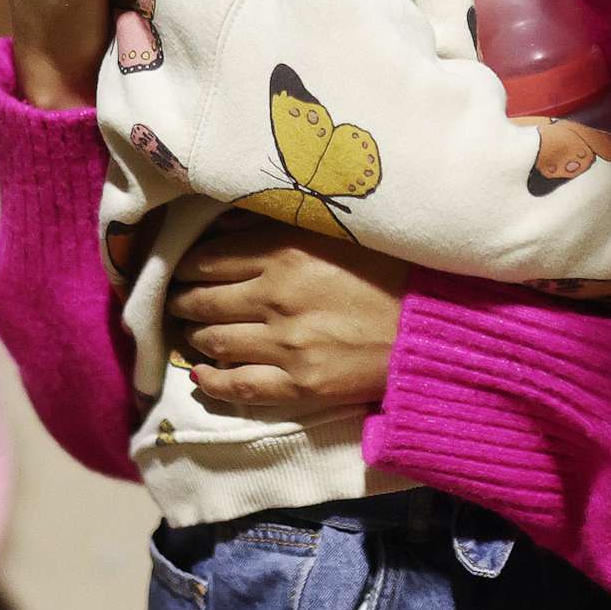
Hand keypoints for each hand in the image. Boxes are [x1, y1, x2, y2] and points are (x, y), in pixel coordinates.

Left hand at [165, 217, 406, 408]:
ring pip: (213, 341)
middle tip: (177, 300)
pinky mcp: (299, 384)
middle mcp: (275, 296)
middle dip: (182, 300)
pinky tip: (200, 374)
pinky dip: (210, 381)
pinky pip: (238, 386)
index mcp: (284, 251)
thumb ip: (280, 224)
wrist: (433, 326)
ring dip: (193, 336)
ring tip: (192, 331)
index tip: (181, 269)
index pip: (208, 259)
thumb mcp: (337, 232)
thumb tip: (227, 223)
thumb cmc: (391, 270)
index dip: (185, 266)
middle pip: (202, 301)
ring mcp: (285, 344)